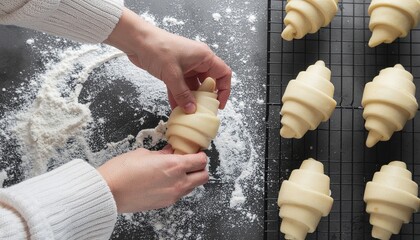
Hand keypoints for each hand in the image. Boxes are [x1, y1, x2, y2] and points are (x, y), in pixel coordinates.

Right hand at [97, 146, 208, 212]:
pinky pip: (180, 194)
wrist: (108, 192)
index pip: (201, 161)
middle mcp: (178, 182)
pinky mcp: (165, 203)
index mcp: (174, 166)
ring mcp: (172, 195)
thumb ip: (163, 153)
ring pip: (193, 186)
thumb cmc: (122, 170)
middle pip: (203, 176)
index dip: (200, 154)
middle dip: (200, 168)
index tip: (194, 151)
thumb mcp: (144, 153)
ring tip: (176, 171)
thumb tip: (170, 151)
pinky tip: (166, 180)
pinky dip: (179, 186)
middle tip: (190, 161)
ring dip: (190, 178)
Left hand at [104, 8, 231, 112]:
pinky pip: (181, 87)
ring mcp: (186, 67)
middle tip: (203, 111)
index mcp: (204, 57)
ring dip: (191, 99)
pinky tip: (176, 109)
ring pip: (194, 87)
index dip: (224, 89)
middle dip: (206, 98)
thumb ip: (183, 93)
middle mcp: (198, 61)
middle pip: (209, 82)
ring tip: (189, 114)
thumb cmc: (158, 49)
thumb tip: (191, 109)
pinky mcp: (174, 71)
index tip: (218, 104)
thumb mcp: (172, 74)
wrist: (136, 40)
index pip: (223, 74)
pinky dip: (179, 97)